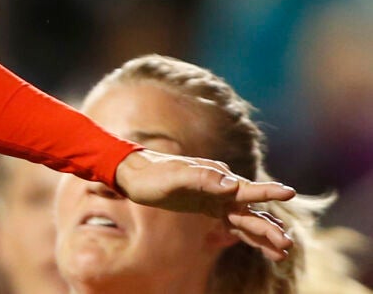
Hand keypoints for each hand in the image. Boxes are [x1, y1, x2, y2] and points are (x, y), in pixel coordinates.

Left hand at [113, 149, 297, 258]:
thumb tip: (231, 184)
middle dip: (268, 227)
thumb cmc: (154, 174)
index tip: (290, 193)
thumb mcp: (174, 176)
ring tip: (284, 252)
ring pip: (246, 219)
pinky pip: (234, 224)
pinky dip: (249, 235)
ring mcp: (217, 198)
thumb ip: (203, 178)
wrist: (135, 175)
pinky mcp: (210, 208)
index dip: (268, 192)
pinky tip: (265, 248)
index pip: (246, 187)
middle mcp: (222, 187)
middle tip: (287, 244)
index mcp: (217, 176)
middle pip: (251, 210)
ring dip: (264, 234)